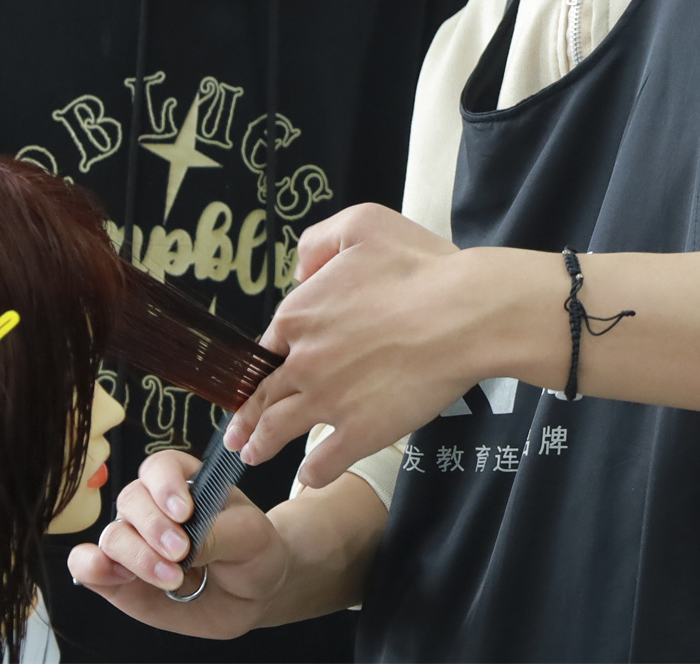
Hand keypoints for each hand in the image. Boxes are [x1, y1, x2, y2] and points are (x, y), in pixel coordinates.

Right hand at [66, 449, 288, 639]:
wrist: (254, 594)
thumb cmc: (253, 552)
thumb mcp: (251, 537)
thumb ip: (217, 535)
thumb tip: (182, 549)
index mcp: (184, 483)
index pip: (160, 467)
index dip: (166, 486)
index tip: (185, 512)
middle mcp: (152, 509)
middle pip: (131, 500)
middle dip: (153, 527)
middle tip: (181, 552)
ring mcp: (134, 543)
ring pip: (112, 535)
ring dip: (137, 556)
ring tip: (172, 578)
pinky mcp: (120, 579)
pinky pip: (88, 566)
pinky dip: (90, 567)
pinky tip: (111, 575)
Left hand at [226, 203, 502, 487]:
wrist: (463, 313)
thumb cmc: (420, 268)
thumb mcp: (361, 224)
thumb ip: (318, 243)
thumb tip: (301, 273)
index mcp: (299, 314)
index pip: (270, 346)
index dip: (270, 361)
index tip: (266, 375)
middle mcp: (303, 361)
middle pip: (264, 395)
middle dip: (246, 417)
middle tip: (236, 433)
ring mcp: (328, 400)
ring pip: (279, 430)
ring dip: (262, 445)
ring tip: (253, 455)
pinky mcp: (360, 432)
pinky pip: (323, 464)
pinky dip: (312, 473)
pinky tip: (311, 476)